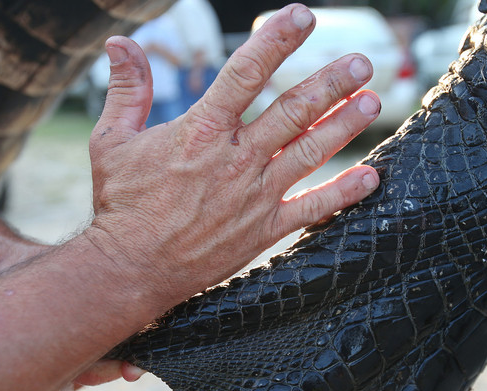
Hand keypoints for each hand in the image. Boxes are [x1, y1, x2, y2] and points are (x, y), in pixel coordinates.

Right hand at [85, 3, 380, 307]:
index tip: (302, 16)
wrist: (131, 269)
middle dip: (331, 82)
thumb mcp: (112, 140)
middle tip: (362, 61)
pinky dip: (343, 193)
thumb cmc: (122, 204)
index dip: (275, 41)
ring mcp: (255, 196)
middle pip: (293, 111)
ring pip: (310, 152)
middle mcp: (235, 159)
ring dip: (344, 126)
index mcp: (201, 131)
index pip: (245, 73)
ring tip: (373, 102)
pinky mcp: (264, 230)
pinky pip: (312, 209)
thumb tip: (118, 42)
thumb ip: (127, 89)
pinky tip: (371, 177)